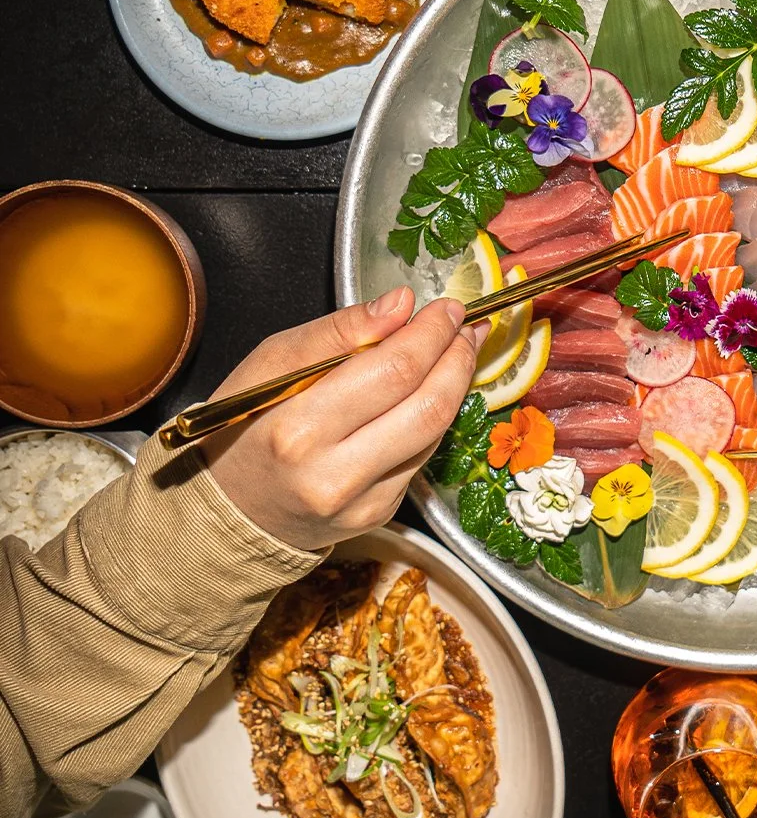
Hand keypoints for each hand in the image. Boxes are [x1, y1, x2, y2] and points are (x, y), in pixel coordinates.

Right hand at [202, 289, 478, 550]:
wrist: (232, 506)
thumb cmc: (246, 424)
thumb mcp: (272, 362)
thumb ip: (338, 331)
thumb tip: (399, 304)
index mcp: (297, 430)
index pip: (392, 371)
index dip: (430, 334)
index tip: (446, 308)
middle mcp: (333, 475)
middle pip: (426, 405)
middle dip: (455, 356)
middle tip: (463, 325)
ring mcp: (361, 502)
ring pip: (434, 432)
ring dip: (456, 383)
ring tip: (458, 349)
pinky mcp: (378, 514)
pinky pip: (422, 457)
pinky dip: (432, 417)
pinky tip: (431, 391)